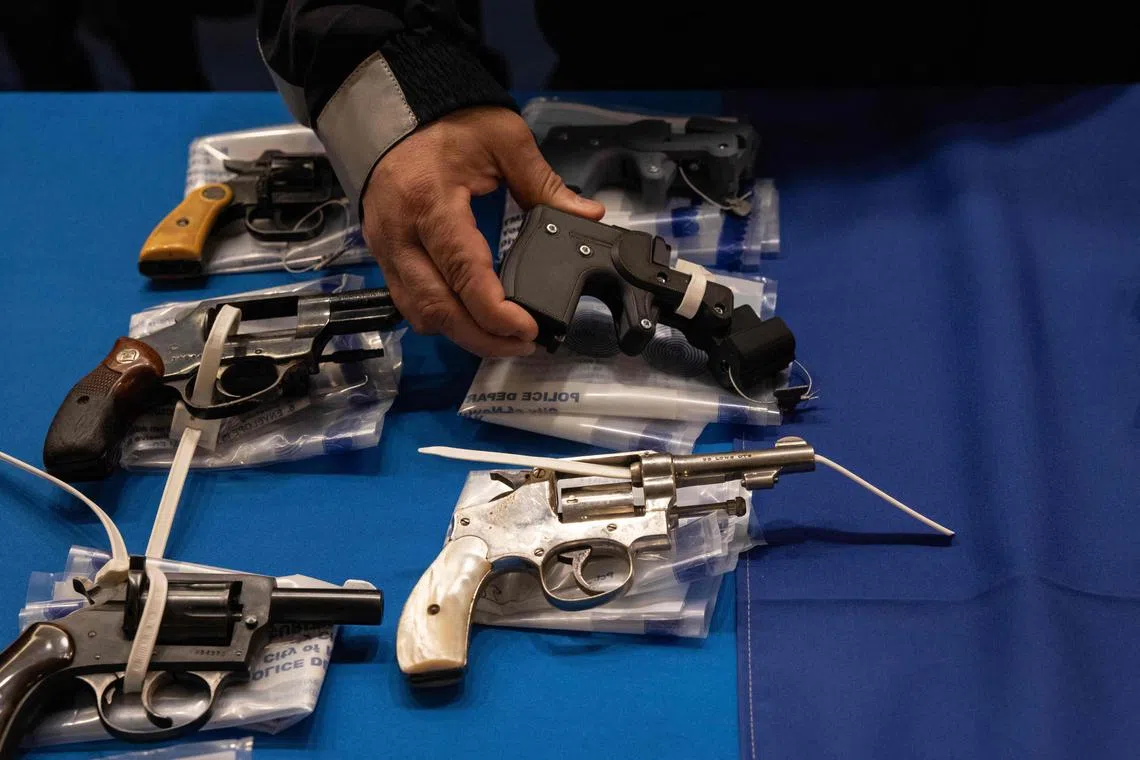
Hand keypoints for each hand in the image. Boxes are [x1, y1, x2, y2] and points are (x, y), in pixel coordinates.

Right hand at [361, 106, 604, 356]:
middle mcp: (400, 232)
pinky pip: (409, 302)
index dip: (495, 311)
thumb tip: (587, 216)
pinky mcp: (382, 254)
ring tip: (504, 339)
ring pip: (420, 313)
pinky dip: (442, 318)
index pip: (463, 271)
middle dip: (483, 337)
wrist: (396, 109)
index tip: (528, 330)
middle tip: (524, 344)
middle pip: (437, 307)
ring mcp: (385, 247)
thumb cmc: (449, 122)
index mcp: (430, 201)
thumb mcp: (504, 139)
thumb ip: (545, 183)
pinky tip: (472, 319)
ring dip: (461, 334)